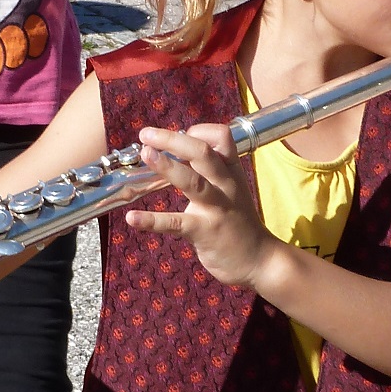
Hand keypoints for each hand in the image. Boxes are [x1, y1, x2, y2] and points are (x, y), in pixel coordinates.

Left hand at [125, 123, 277, 289]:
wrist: (258, 260)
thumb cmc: (238, 221)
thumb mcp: (230, 189)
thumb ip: (208, 170)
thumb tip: (177, 149)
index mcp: (231, 171)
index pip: (221, 137)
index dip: (198, 131)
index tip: (179, 134)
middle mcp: (226, 185)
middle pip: (203, 153)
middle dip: (173, 140)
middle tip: (147, 134)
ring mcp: (216, 209)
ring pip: (192, 182)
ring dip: (167, 166)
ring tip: (146, 154)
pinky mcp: (204, 232)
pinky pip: (176, 223)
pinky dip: (152, 221)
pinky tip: (132, 218)